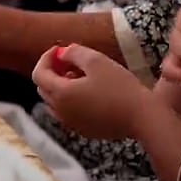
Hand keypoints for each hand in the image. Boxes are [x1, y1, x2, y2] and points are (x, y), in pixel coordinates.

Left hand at [32, 44, 150, 138]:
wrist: (141, 117)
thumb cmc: (119, 87)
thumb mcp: (96, 61)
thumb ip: (74, 52)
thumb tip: (62, 53)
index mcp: (60, 93)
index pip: (38, 74)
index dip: (46, 58)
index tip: (60, 50)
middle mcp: (60, 111)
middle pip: (44, 88)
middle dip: (52, 72)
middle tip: (69, 61)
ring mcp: (71, 123)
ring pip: (55, 101)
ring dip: (61, 86)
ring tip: (81, 76)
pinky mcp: (83, 130)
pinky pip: (68, 112)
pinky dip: (70, 100)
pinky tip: (90, 93)